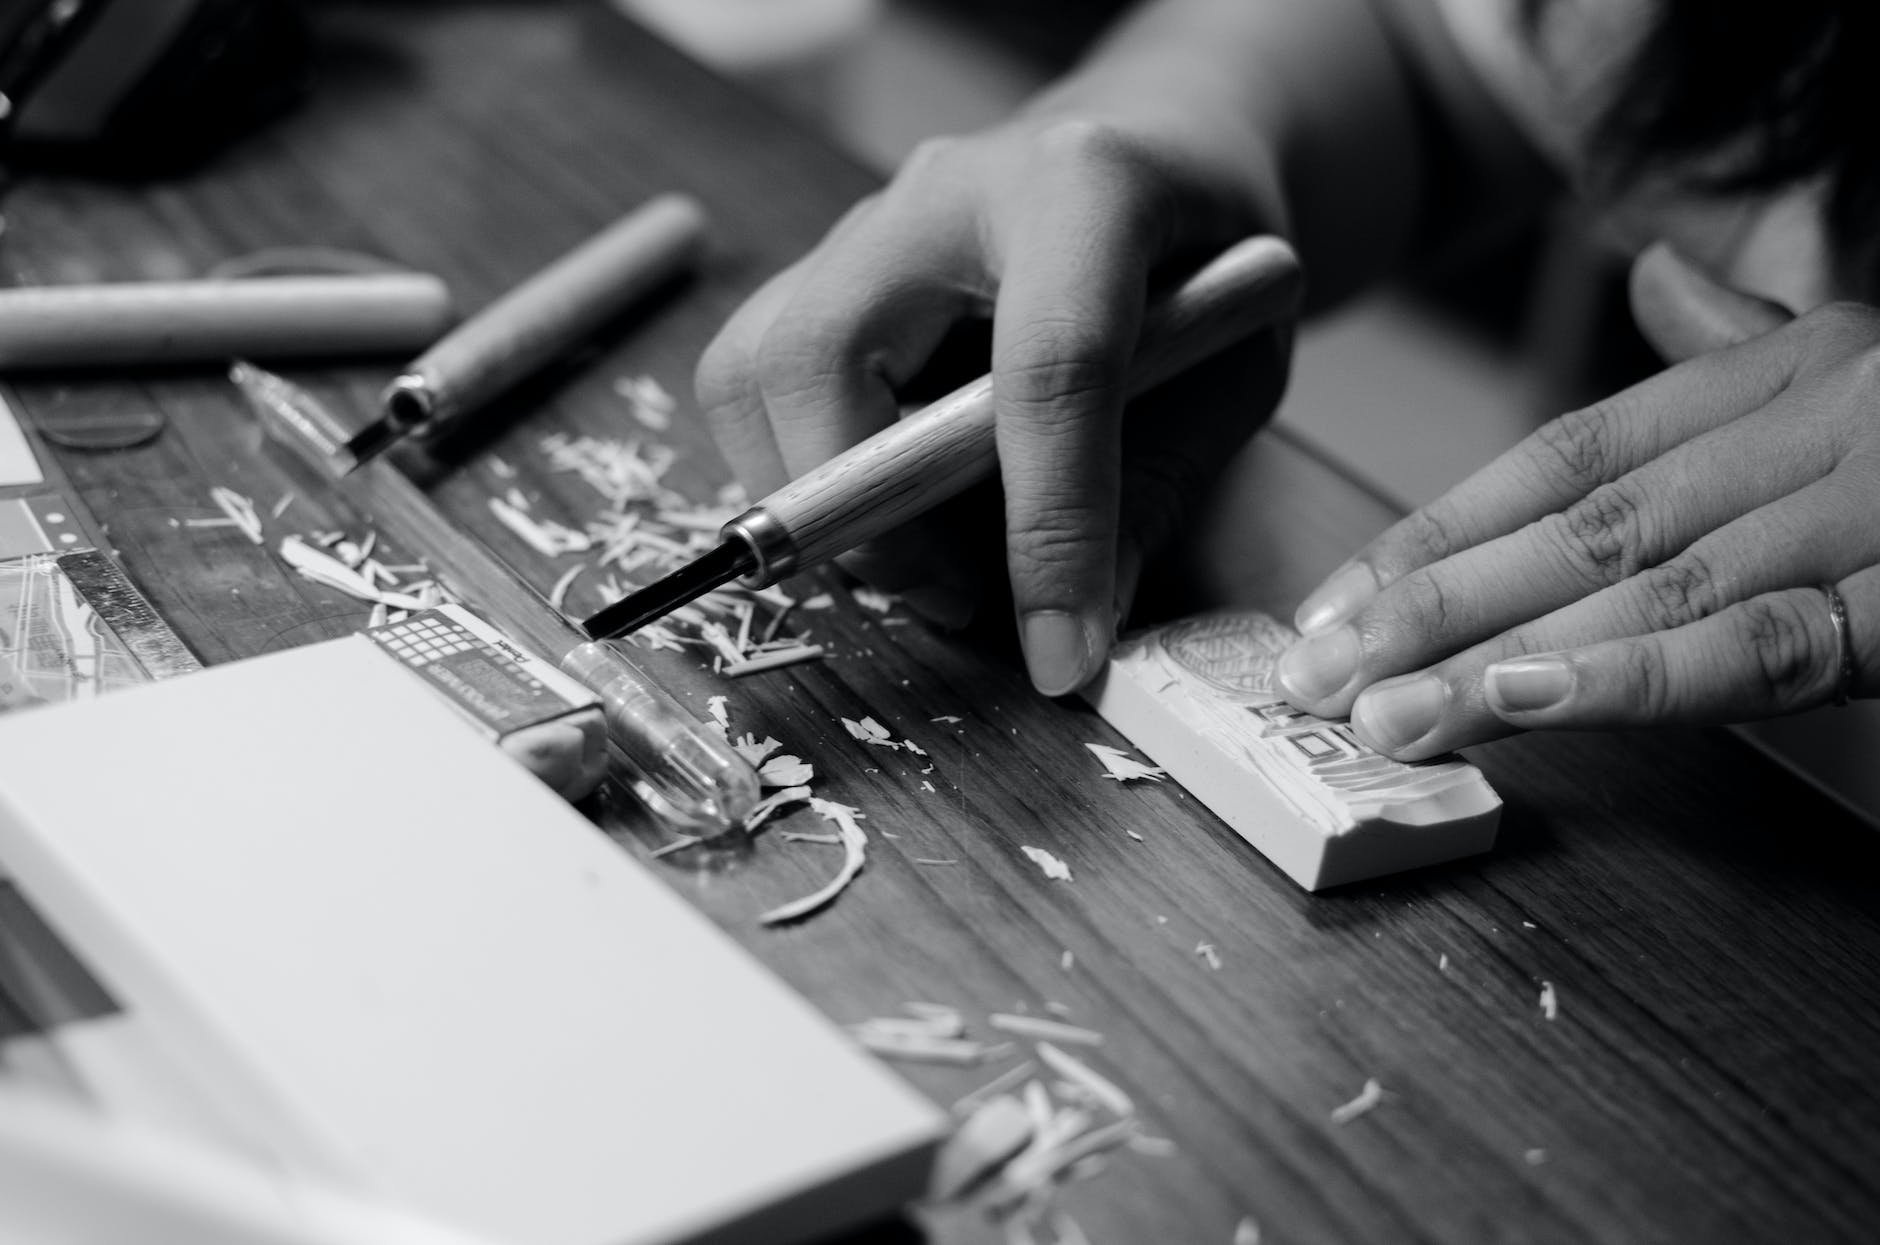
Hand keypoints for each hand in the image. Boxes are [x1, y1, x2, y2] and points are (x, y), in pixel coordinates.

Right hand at [696, 107, 1287, 694]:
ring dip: (810, 502)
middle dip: (861, 515)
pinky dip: (800, 474)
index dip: (1049, 525)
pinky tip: (890, 503)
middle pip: (822, 353)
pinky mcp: (820, 272)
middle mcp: (942, 192)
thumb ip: (1161, 484)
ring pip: (751, 370)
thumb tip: (1075, 628)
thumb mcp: (1237, 366)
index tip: (1058, 651)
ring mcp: (862, 226)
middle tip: (951, 596)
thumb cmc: (1205, 252)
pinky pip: (752, 384)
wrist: (1155, 141)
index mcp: (1082, 188)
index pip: (1047, 367)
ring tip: (921, 559)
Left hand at [1273, 244, 1879, 759]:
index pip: (1564, 458)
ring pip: (1641, 589)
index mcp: (1781, 375)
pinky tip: (1530, 704)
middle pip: (1576, 528)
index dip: (1434, 534)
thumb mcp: (1864, 364)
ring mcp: (1865, 511)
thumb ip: (1742, 344)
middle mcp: (1809, 429)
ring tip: (1387, 714)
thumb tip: (1658, 276)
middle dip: (1429, 608)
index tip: (1332, 606)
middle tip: (1319, 677)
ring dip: (1495, 660)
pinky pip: (1761, 647)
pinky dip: (1638, 678)